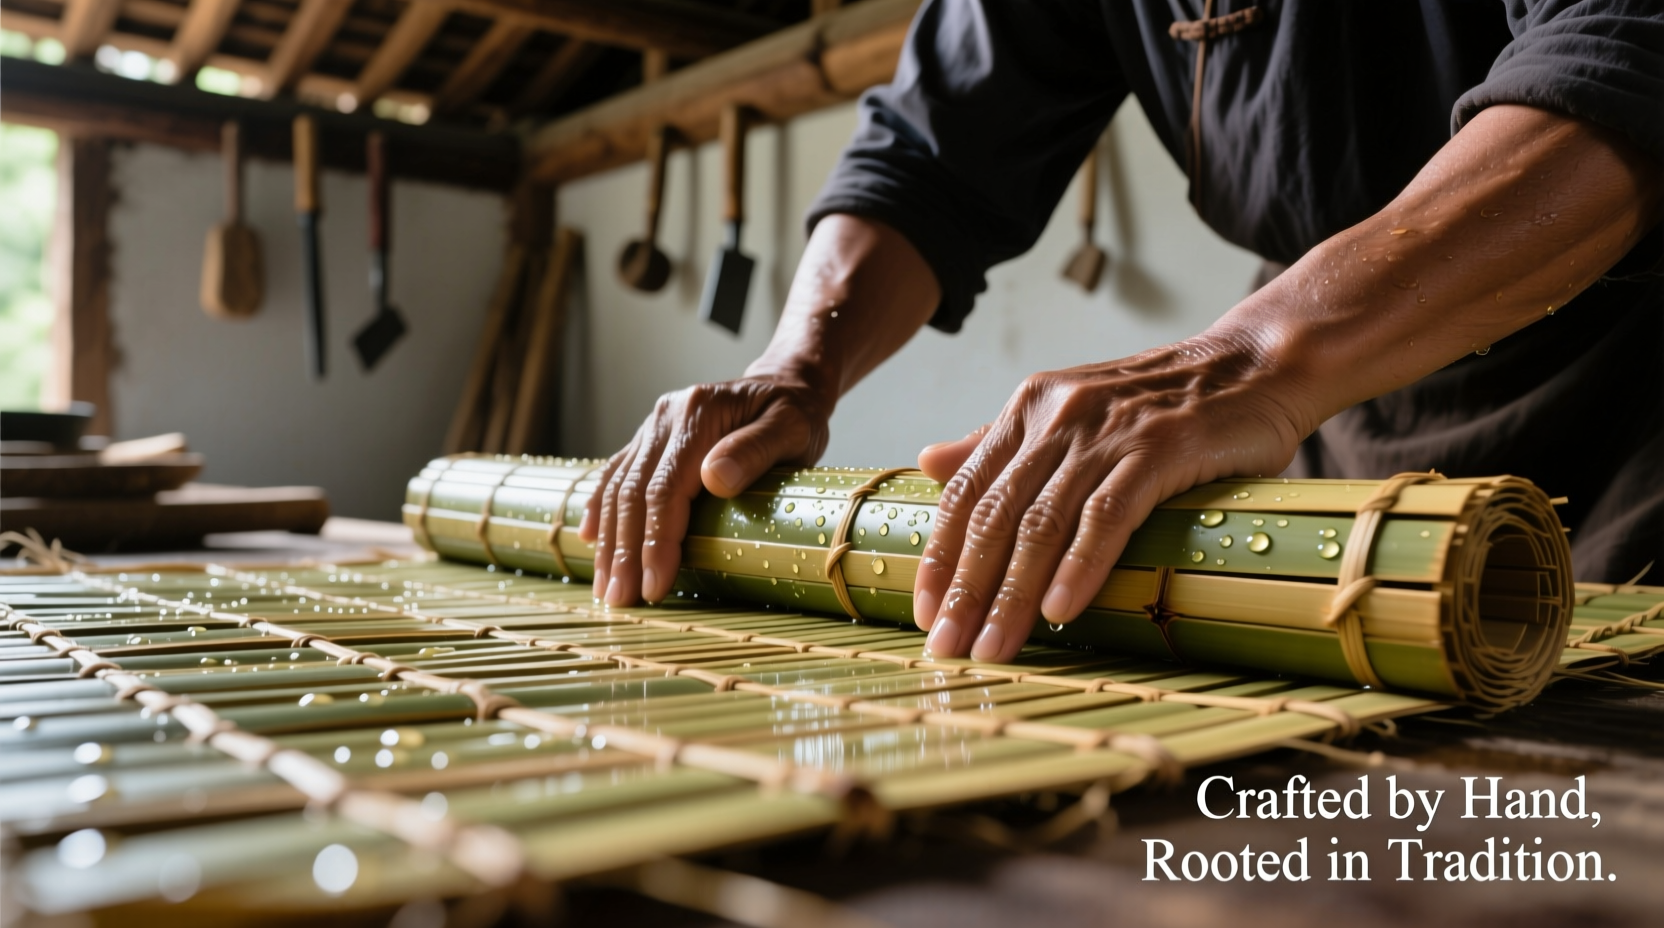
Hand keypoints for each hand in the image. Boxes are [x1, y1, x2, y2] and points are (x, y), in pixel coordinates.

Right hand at [579, 375, 832, 605]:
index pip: (665, 487)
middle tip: (621, 600)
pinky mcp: (648, 438)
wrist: (784, 383)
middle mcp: (665, 416)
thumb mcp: (793, 427)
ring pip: (617, 487)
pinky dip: (600, 508)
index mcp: (697, 414)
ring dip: (609, 541)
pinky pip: (615, 474)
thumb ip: (756, 449)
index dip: (656, 539)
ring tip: (607, 587)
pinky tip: (591, 538)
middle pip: (632, 492)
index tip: (654, 585)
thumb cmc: (795, 413)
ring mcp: (652, 426)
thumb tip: (713, 479)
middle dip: (624, 551)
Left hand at [912, 332, 1311, 662]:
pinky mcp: (1160, 447)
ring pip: (1043, 522)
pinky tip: (1062, 610)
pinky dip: (1080, 565)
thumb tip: (928, 460)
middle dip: (966, 589)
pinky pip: (1107, 514)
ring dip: (1013, 594)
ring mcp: (1107, 431)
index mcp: (1029, 409)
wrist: (1256, 363)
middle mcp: (1058, 416)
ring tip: (995, 647)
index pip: (966, 491)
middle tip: (947, 648)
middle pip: (996, 515)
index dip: (940, 555)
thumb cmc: (1163, 402)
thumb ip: (1001, 442)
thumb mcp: (1072, 411)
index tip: (925, 612)